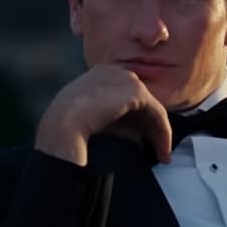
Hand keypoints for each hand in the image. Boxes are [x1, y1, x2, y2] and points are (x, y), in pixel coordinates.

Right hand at [35, 64, 172, 166]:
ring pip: (151, 108)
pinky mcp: (136, 91)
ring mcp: (127, 78)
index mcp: (101, 73)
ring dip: (159, 133)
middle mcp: (116, 71)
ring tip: (163, 156)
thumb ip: (113, 118)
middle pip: (141, 102)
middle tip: (157, 150)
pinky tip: (163, 150)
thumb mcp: (93, 116)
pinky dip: (163, 133)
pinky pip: (157, 113)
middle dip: (150, 127)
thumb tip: (137, 135)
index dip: (136, 120)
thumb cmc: (70, 124)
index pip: (126, 97)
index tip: (140, 140)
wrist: (63, 122)